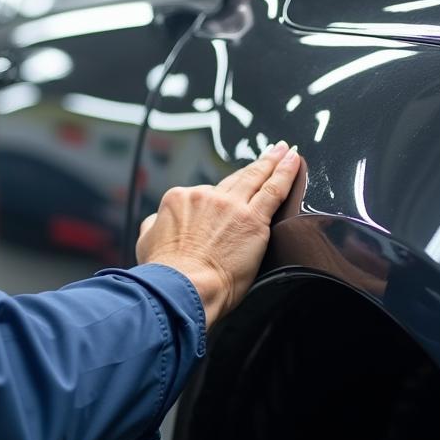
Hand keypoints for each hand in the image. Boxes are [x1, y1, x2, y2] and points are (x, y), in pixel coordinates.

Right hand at [136, 142, 301, 325]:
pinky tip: (293, 161)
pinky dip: (286, 172)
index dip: (217, 197)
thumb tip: (155, 222)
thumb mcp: (146, 242)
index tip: (225, 200)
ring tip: (284, 151)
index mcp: (178, 200)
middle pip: (233, 180)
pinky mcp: (252, 219)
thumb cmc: (165, 274)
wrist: (181, 288)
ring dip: (272, 162)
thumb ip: (153, 225)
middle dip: (252, 167)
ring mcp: (229, 205)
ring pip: (255, 178)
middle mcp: (203, 196)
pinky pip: (274, 190)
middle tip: (269, 153)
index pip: (203, 193)